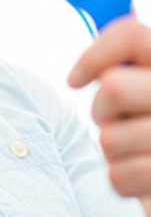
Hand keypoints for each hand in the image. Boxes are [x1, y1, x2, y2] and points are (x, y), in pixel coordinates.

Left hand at [68, 16, 150, 216]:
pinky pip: (118, 176)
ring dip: (113, 149)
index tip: (74, 81)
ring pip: (109, 138)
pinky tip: (141, 178)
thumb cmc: (150, 128)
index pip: (131, 36)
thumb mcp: (142, 88)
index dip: (94, 55)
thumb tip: (100, 44)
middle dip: (103, 109)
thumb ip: (128, 64)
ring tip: (135, 150)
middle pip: (114, 87)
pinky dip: (122, 180)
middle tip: (117, 121)